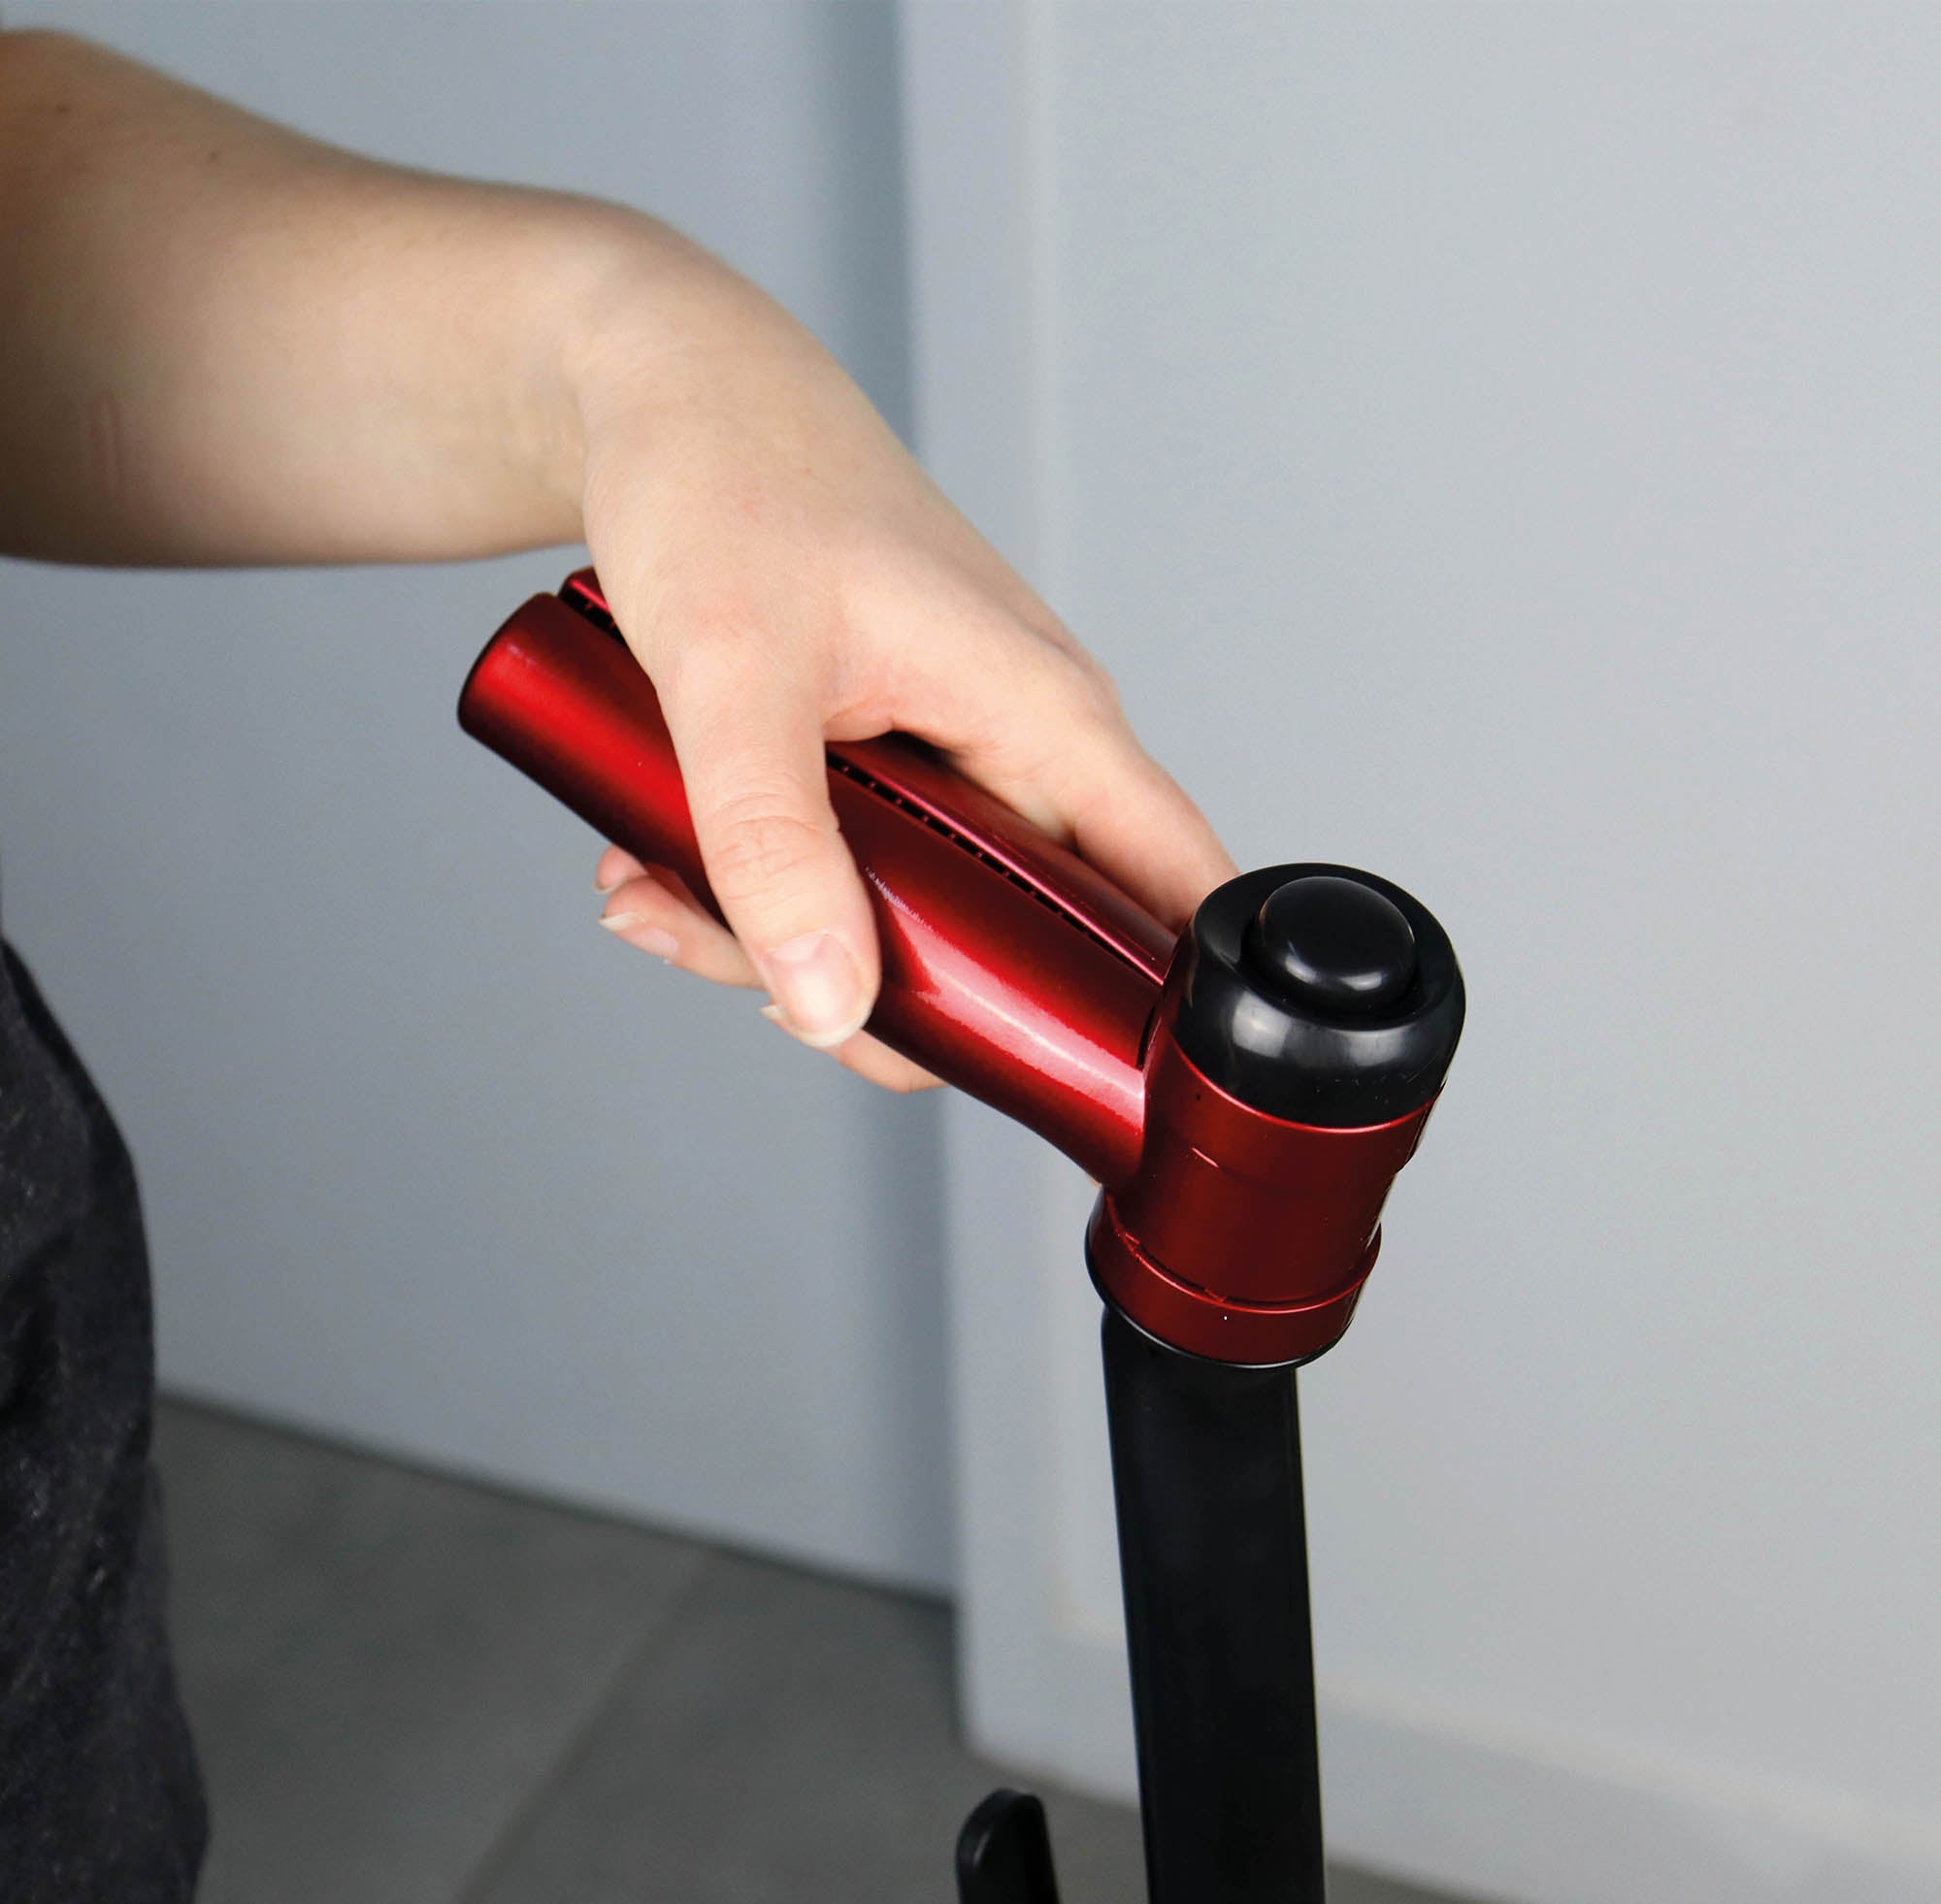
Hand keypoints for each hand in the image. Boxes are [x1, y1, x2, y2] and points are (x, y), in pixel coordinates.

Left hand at [571, 251, 1233, 1089]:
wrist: (659, 382)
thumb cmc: (723, 478)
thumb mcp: (733, 678)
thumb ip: (775, 851)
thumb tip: (828, 1009)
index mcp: (1047, 716)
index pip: (1174, 887)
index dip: (1170, 1009)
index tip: (1105, 1095)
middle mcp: (1024, 740)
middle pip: (1019, 939)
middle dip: (883, 990)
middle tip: (750, 973)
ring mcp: (956, 745)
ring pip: (917, 909)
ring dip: (785, 935)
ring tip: (657, 894)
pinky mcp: (890, 745)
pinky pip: (854, 858)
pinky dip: (760, 881)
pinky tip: (658, 863)